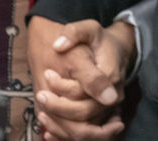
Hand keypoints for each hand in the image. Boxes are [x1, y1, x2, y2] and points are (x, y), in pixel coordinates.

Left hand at [29, 16, 134, 139]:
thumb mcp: (90, 28)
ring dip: (59, 125)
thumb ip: (74, 33)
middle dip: (57, 108)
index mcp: (110, 76)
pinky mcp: (103, 115)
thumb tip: (58, 45)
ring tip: (42, 113)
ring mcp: (108, 108)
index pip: (83, 92)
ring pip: (84, 130)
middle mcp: (112, 97)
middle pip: (83, 115)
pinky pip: (86, 134)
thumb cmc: (101, 41)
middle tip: (40, 94)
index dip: (61, 88)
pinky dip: (66, 135)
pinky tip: (49, 132)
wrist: (117, 50)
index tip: (47, 74)